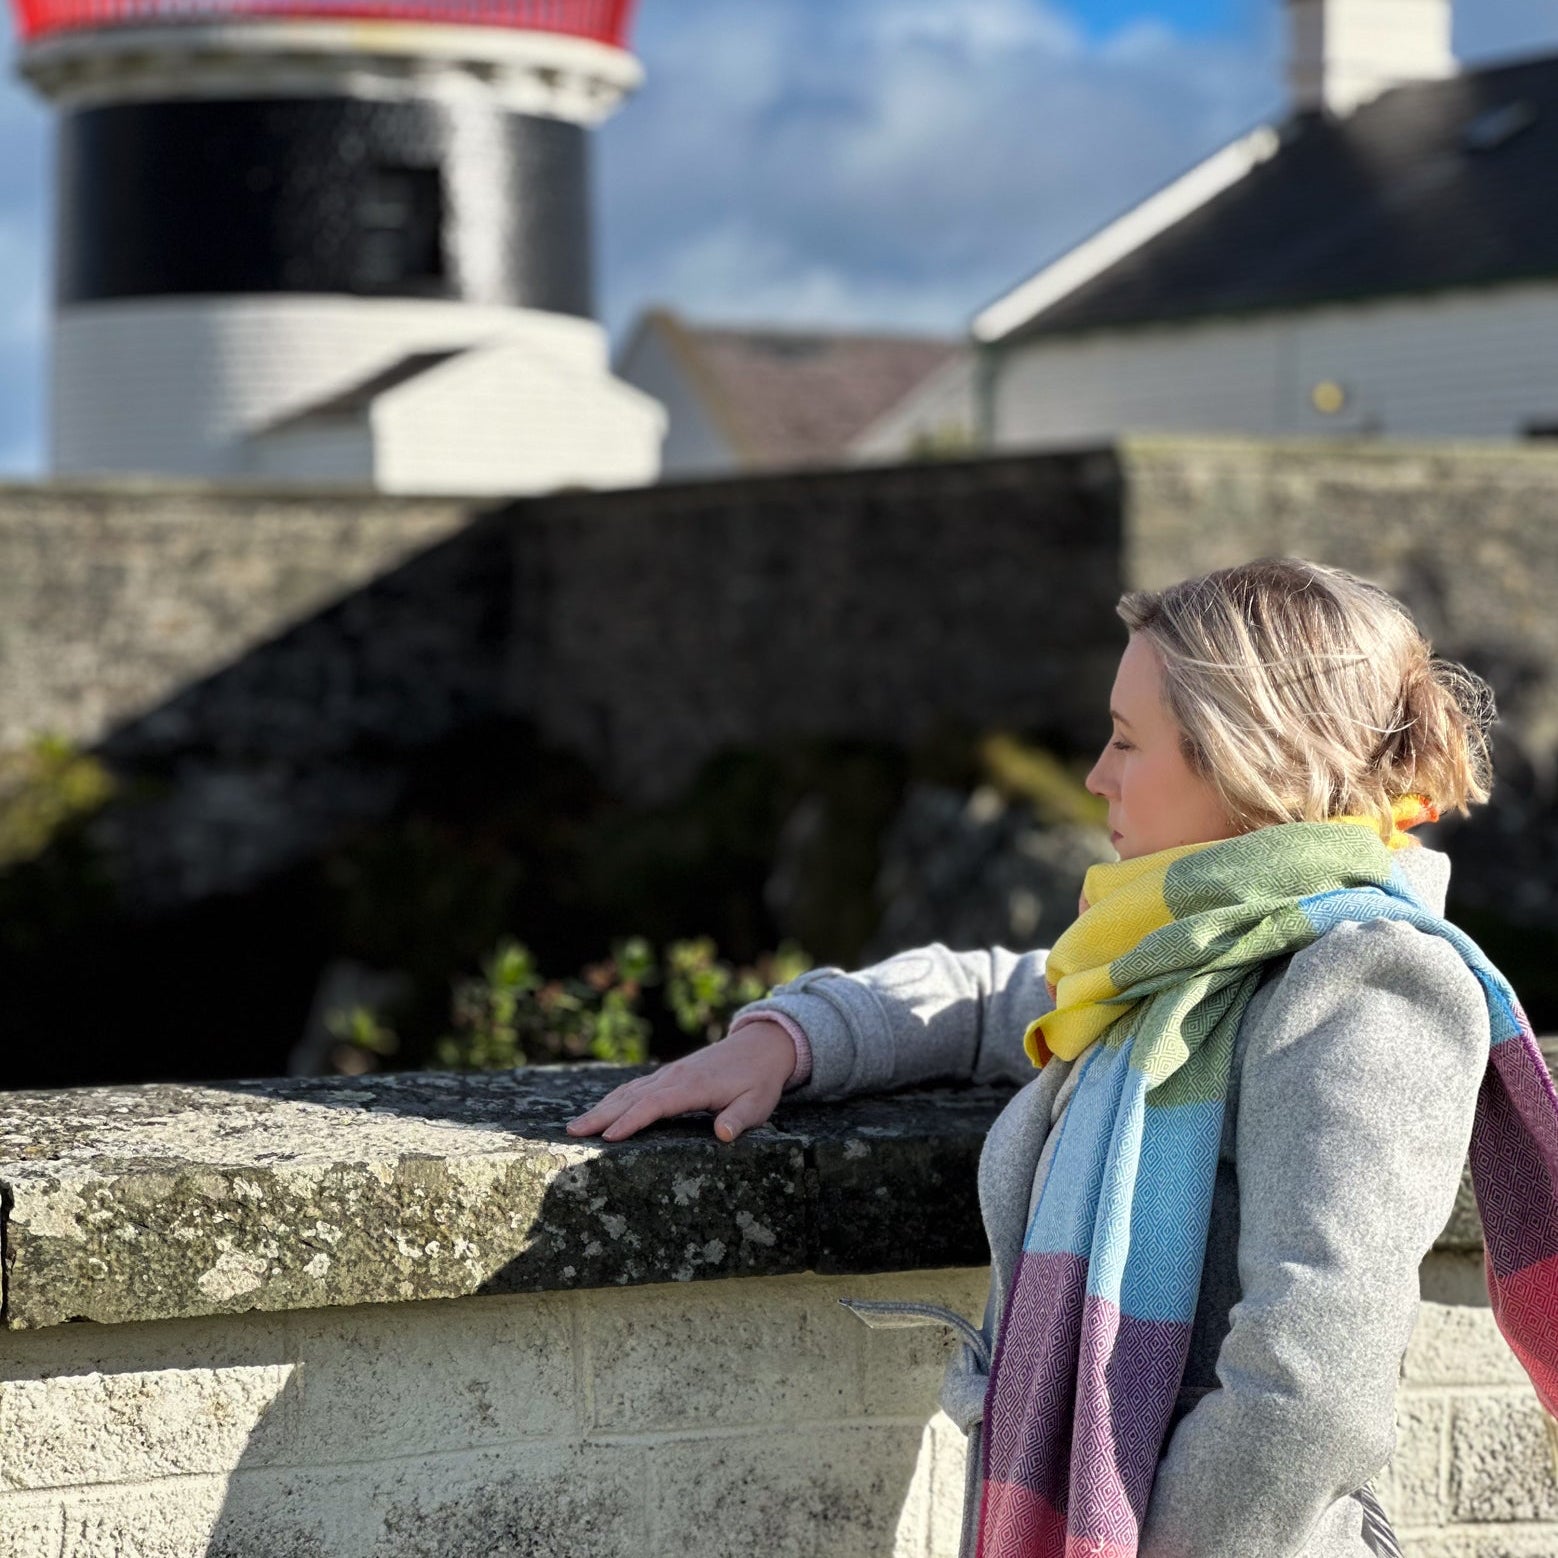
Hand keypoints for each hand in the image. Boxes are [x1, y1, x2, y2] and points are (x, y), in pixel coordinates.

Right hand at [565, 1020, 797, 1143]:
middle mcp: (674, 1077)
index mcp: (693, 1086)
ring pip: (628, 1091)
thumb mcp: (758, 1103)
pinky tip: (600, 1110)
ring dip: (601, 1107)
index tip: (608, 1138)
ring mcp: (668, 1074)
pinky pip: (635, 1088)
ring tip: (575, 1126)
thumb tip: (723, 1134)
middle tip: (573, 1133)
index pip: (655, 1105)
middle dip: (601, 1115)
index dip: (631, 1122)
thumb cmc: (759, 1080)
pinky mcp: (668, 1075)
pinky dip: (614, 1099)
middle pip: (631, 1097)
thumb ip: (740, 1118)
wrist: (760, 1046)